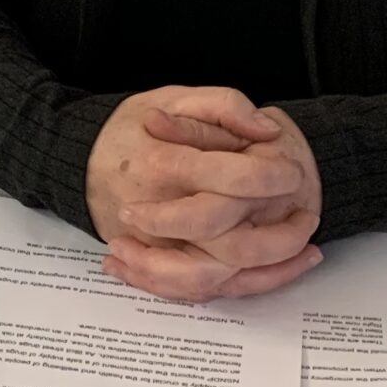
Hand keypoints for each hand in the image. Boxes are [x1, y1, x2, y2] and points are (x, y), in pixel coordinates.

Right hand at [85, 87, 321, 300]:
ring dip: (269, 270)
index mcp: (163, 164)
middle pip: (227, 242)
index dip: (267, 178)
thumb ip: (224, 106)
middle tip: (306, 214)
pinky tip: (278, 270)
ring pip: (216, 277)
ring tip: (305, 251)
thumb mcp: (175, 96)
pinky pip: (199, 290)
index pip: (226, 180)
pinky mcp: (155, 262)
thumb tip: (266, 131)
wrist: (80, 158)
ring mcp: (154, 246)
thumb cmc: (132, 126)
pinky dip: (242, 286)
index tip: (292, 173)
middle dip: (279, 236)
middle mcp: (157, 213)